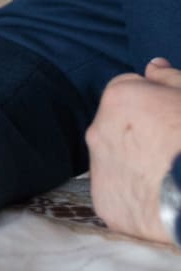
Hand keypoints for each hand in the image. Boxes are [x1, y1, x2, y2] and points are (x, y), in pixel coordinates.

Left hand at [86, 58, 180, 242]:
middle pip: (117, 126)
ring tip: (167, 178)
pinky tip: (160, 201)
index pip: (126, 90)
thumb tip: (153, 65)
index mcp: (118, 98)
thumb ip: (169, 77)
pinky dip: (133, 197)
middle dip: (138, 133)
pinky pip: (117, 196)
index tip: (170, 117)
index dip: (151, 103)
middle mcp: (99, 130)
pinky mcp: (107, 205)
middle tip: (170, 149)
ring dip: (133, 164)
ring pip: (114, 160)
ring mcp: (99, 170)